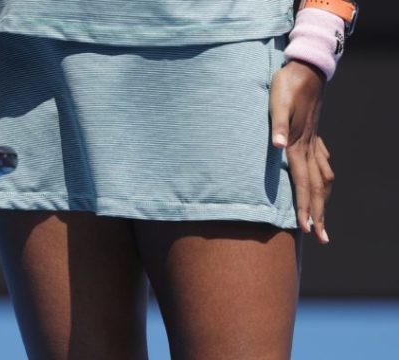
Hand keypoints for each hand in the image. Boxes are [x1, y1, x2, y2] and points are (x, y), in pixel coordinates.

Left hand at [270, 60, 334, 243]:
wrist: (306, 67)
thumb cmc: (286, 85)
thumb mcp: (276, 102)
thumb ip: (276, 125)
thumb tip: (277, 147)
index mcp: (299, 145)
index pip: (303, 183)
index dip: (305, 207)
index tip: (307, 230)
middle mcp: (309, 147)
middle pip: (316, 188)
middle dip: (318, 215)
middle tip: (322, 239)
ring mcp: (314, 142)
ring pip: (323, 178)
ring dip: (323, 200)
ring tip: (323, 219)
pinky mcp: (313, 135)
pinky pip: (322, 164)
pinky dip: (323, 180)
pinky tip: (323, 184)